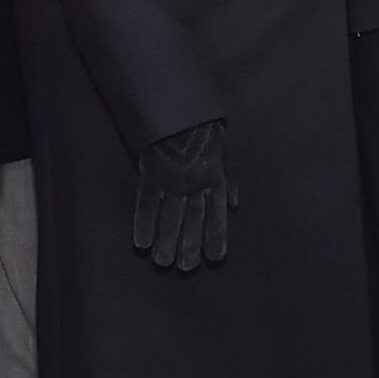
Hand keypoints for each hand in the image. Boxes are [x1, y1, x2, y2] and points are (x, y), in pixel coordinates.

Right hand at [132, 120, 234, 271]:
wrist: (179, 110)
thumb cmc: (204, 130)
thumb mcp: (224, 153)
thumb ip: (229, 180)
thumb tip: (236, 204)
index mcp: (216, 180)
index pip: (217, 216)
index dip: (216, 237)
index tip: (215, 258)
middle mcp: (196, 185)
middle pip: (193, 222)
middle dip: (190, 246)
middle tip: (185, 267)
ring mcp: (173, 182)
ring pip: (170, 218)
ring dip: (166, 242)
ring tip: (163, 262)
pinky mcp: (152, 176)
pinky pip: (147, 205)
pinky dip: (144, 224)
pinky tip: (142, 243)